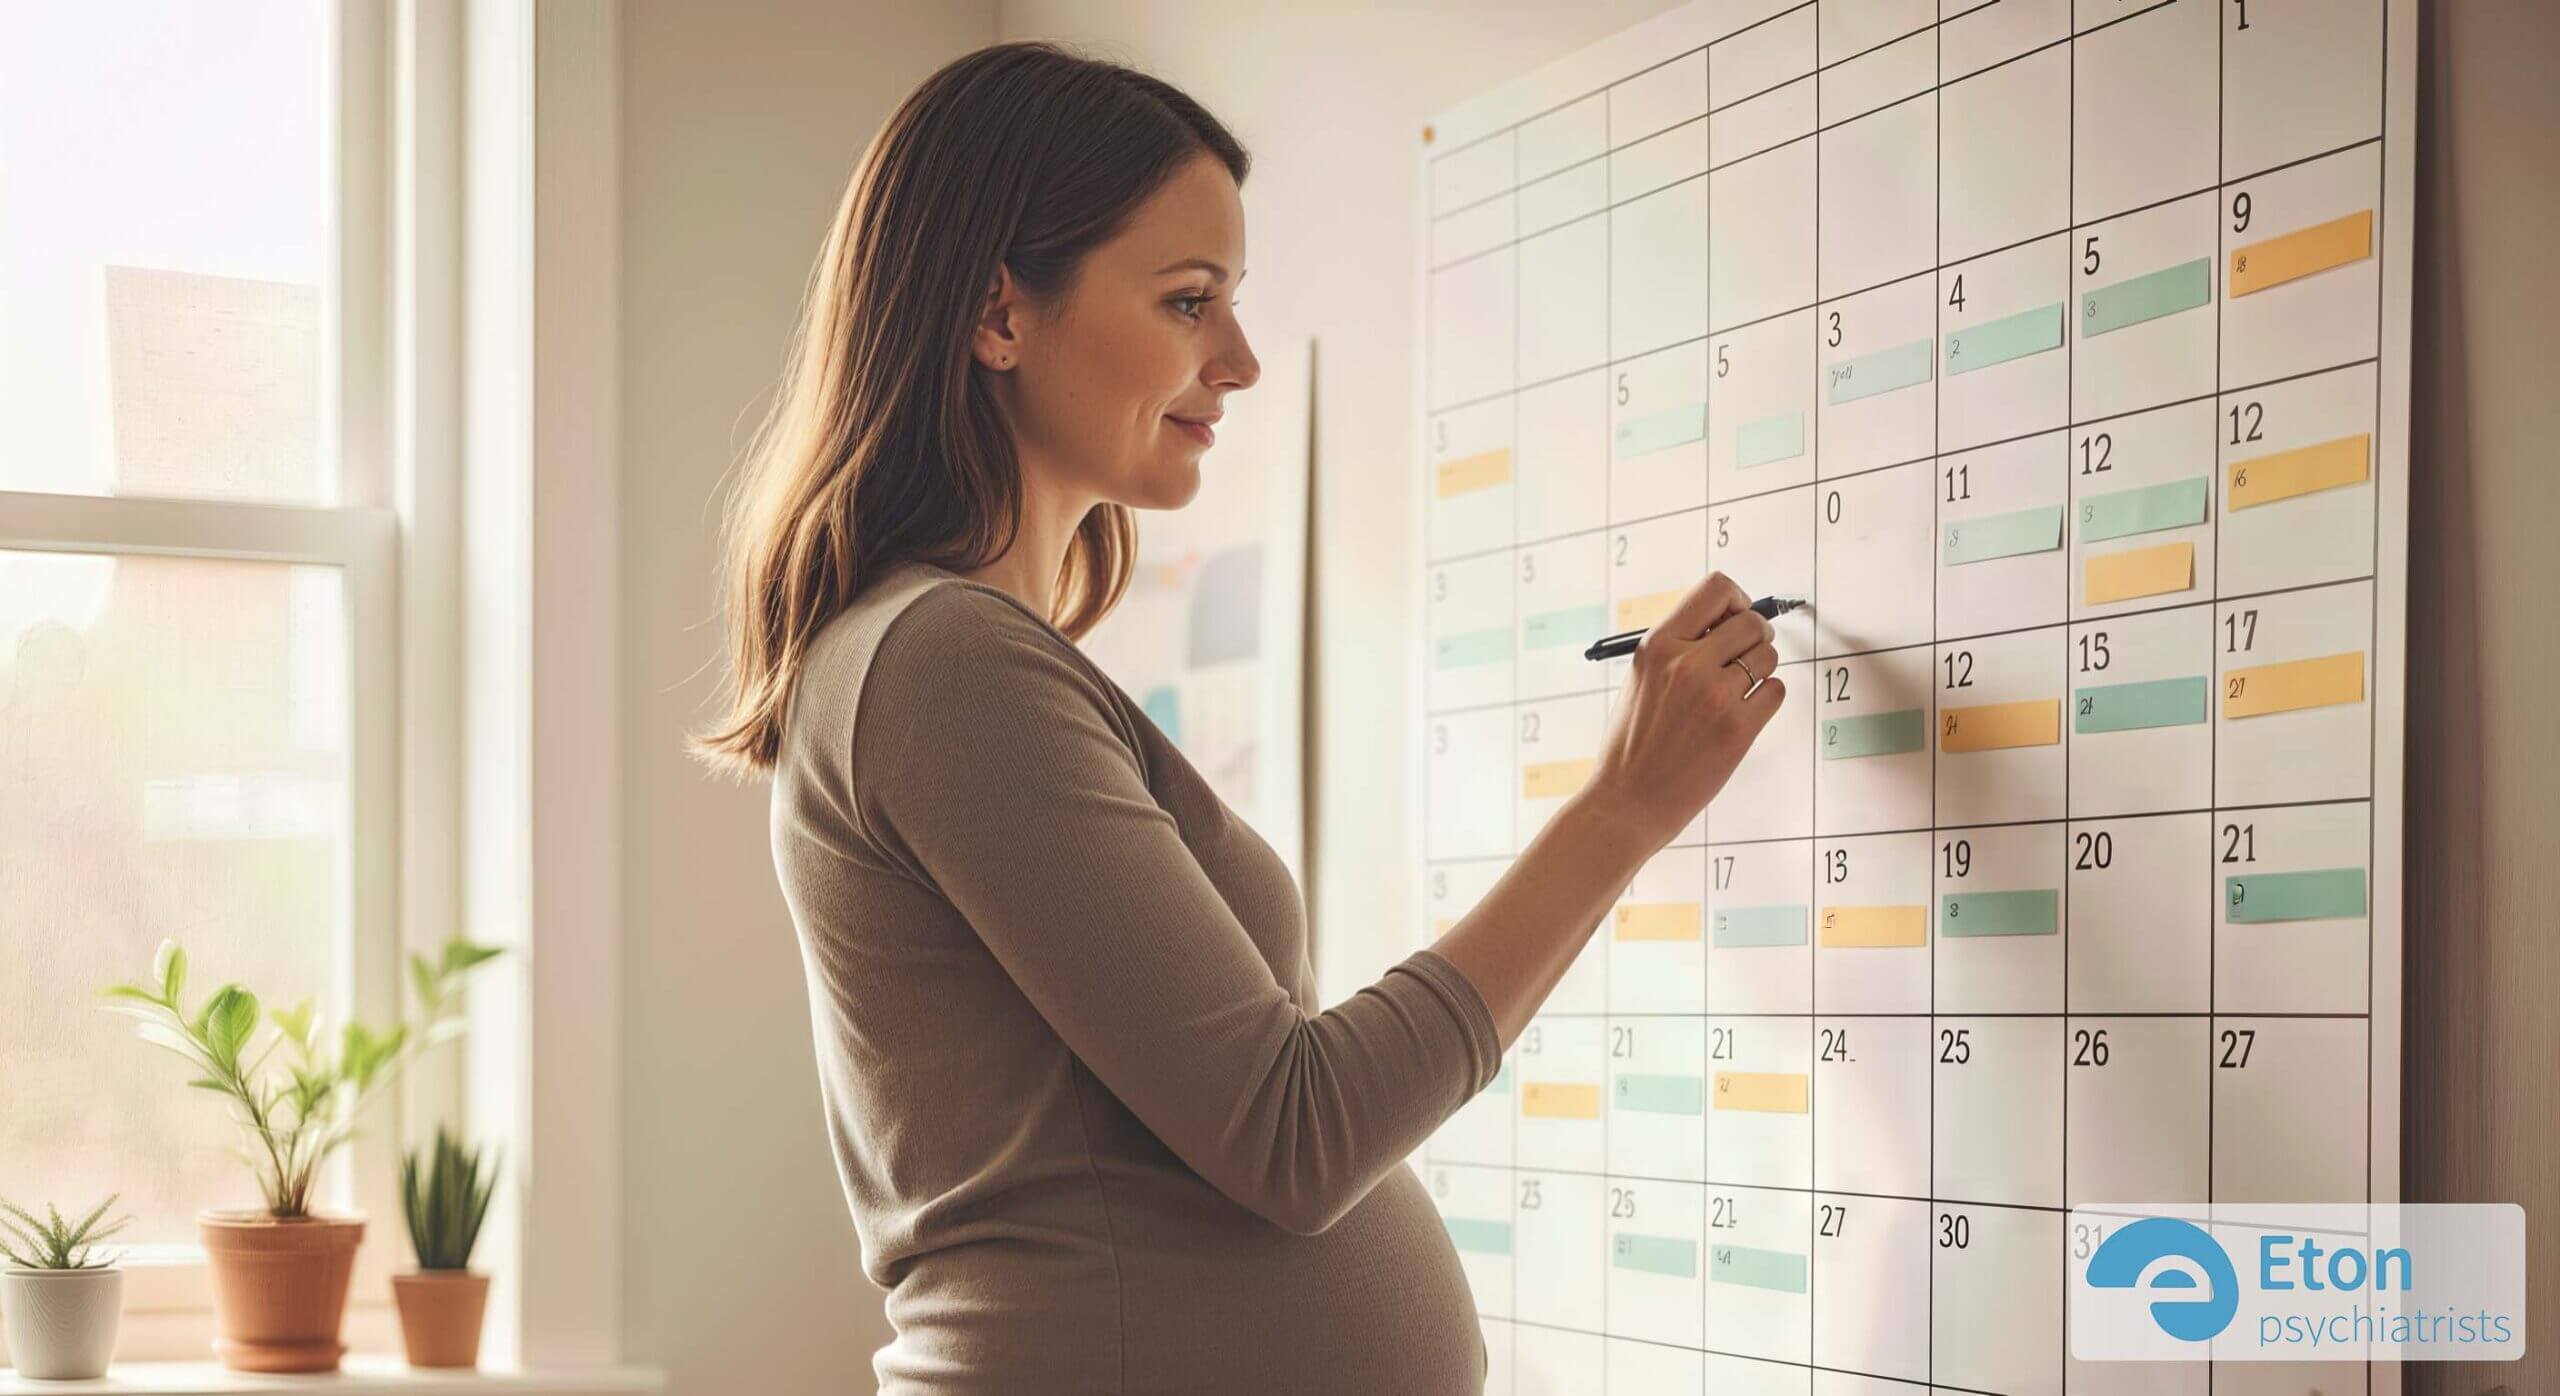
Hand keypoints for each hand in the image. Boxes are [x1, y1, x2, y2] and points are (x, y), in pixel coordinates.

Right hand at [1577, 572, 1786, 855]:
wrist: (1627, 801)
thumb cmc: (1633, 743)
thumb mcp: (1641, 678)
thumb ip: (1679, 646)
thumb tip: (1729, 619)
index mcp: (1658, 645)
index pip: (1717, 590)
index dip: (1736, 601)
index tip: (1733, 620)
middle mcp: (1686, 664)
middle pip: (1752, 622)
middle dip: (1755, 638)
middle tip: (1742, 660)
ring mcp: (1715, 696)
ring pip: (1769, 656)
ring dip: (1760, 671)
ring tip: (1734, 694)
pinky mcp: (1738, 729)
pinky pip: (1776, 691)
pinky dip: (1765, 699)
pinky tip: (1741, 715)